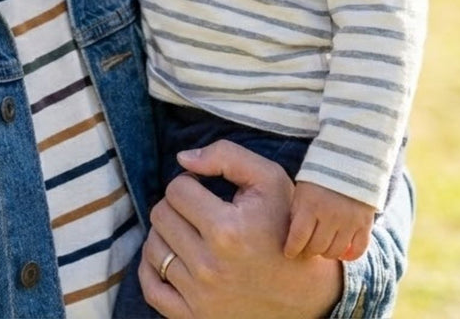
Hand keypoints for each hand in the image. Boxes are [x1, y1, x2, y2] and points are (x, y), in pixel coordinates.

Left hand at [138, 141, 342, 318]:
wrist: (307, 293)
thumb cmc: (287, 227)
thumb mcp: (270, 180)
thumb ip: (226, 156)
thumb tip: (182, 158)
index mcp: (227, 230)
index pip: (177, 189)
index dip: (190, 183)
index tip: (205, 190)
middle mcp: (210, 266)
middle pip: (161, 216)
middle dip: (176, 206)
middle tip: (197, 210)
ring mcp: (201, 297)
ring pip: (153, 248)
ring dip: (166, 234)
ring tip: (189, 232)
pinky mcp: (195, 318)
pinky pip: (151, 288)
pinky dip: (152, 269)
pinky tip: (170, 255)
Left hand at [284, 181, 374, 261]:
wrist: (349, 161)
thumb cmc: (319, 177)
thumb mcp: (302, 190)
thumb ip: (297, 212)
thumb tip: (293, 238)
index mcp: (310, 205)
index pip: (298, 238)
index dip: (291, 249)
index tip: (288, 253)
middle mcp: (330, 215)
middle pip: (317, 247)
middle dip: (308, 252)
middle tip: (305, 251)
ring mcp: (349, 221)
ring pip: (335, 252)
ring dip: (326, 253)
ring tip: (321, 249)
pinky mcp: (365, 224)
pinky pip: (358, 250)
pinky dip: (349, 256)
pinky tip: (341, 253)